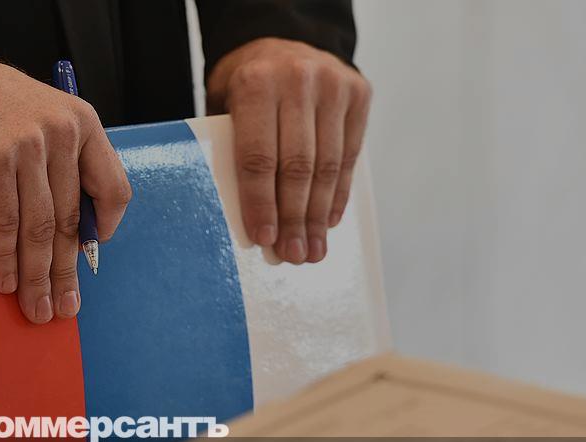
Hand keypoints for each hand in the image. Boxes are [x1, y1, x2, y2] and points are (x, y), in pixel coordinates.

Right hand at [0, 59, 131, 323]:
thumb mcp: (46, 119)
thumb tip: (72, 234)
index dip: (106, 226)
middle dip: (66, 271)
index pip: (113, 186)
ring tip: (36, 306)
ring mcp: (28, 148)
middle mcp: (62, 135)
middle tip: (65, 305)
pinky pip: (4, 224)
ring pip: (39, 228)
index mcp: (83, 124)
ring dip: (37, 276)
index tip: (93, 250)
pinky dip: (5, 259)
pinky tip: (6, 281)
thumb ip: (64, 165)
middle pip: (71, 219)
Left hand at [207, 38, 370, 263]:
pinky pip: (351, 156)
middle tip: (293, 254)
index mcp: (255, 84)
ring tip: (313, 249)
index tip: (264, 239)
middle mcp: (297, 81)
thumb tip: (248, 218)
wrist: (282, 42)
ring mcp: (333, 85)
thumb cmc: (247, 86)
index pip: (258, 157)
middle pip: (297, 166)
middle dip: (295, 218)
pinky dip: (339, 193)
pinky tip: (330, 221)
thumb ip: (232, 149)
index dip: (262, 203)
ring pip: (328, 165)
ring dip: (320, 215)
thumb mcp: (226, 107)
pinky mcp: (359, 93)